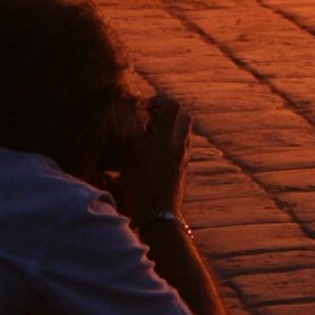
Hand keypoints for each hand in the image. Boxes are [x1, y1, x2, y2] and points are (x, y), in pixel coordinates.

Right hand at [113, 90, 191, 219]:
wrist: (159, 213)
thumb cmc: (140, 185)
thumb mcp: (129, 157)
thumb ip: (131, 134)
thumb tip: (131, 121)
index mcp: (166, 136)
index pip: (170, 106)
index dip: (156, 101)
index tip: (142, 106)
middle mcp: (179, 142)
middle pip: (182, 115)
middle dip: (167, 110)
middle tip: (150, 115)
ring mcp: (184, 153)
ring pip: (184, 128)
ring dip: (171, 124)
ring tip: (153, 130)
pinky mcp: (184, 165)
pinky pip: (184, 142)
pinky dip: (173, 137)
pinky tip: (158, 147)